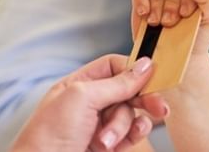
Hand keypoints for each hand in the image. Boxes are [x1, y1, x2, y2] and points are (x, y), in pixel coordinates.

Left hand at [10, 54, 168, 151]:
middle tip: (158, 106)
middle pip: (130, 90)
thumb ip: (117, 82)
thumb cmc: (49, 136)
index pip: (115, 67)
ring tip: (106, 140)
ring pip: (132, 113)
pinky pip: (134, 132)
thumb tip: (145, 65)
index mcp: (79, 85)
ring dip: (124, 125)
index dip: (134, 70)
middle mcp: (91, 103)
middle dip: (143, 99)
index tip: (152, 76)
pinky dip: (134, 135)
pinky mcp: (110, 143)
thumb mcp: (82, 98)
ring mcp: (101, 124)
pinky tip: (125, 140)